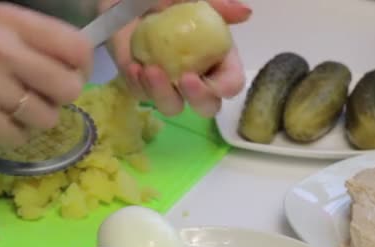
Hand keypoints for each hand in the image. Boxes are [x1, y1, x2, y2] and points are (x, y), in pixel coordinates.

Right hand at [0, 3, 92, 145]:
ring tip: (6, 109)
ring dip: (33, 120)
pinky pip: (19, 137)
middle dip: (59, 98)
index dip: (81, 67)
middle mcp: (1, 47)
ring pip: (47, 117)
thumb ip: (26, 38)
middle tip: (39, 98)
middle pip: (69, 86)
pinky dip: (9, 135)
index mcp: (6, 18)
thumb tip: (73, 63)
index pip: (76, 46)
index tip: (71, 75)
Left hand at [105, 0, 251, 117]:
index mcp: (217, 59)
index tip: (211, 78)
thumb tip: (245, 12)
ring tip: (150, 69)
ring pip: (172, 107)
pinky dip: (138, 84)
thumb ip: (218, 6)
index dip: (224, 87)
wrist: (129, 1)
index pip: (231, 84)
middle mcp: (197, 78)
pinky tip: (135, 67)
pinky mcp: (143, 86)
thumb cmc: (167, 1)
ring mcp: (169, 86)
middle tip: (184, 78)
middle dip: (199, 98)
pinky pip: (142, 95)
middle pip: (207, 106)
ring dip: (162, 93)